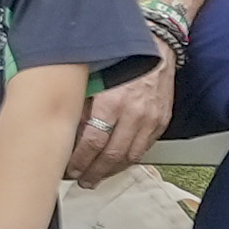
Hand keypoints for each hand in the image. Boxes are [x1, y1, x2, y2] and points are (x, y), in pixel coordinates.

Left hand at [71, 56, 177, 183]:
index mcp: (112, 102)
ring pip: (130, 156)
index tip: (69, 169)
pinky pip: (144, 149)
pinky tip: (117, 164)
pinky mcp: (161, 121)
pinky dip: (129, 160)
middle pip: (112, 155)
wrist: (155, 48)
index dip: (80, 161)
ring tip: (96, 178)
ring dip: (111, 171)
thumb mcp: (92, 79)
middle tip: (81, 180)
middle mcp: (134, 113)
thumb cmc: (120, 60)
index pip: (93, 142)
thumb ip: (82, 106)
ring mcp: (151, 119)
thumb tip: (67, 132)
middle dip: (94, 172)